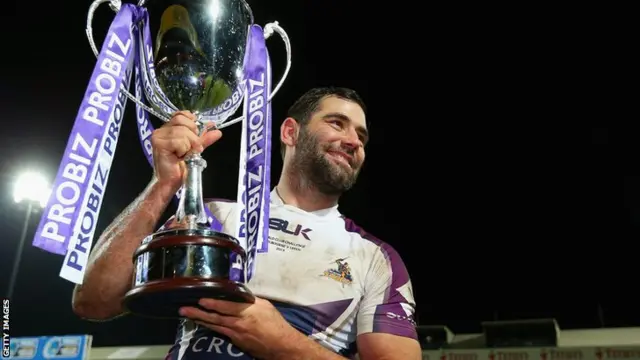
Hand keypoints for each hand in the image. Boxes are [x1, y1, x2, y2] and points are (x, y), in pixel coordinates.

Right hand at [150, 111, 221, 189]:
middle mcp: (161, 130)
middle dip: (193, 135)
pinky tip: (178, 157)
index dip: (192, 123)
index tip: (195, 136)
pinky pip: (179, 141)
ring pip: (183, 132)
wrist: (171, 182)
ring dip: (190, 145)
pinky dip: (184, 150)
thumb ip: (204, 139)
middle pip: (183, 121)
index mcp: (168, 128)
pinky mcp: (159, 144)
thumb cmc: (179, 168)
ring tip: (185, 155)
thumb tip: (216, 131)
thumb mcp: (194, 149)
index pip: (182, 114)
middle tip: (191, 149)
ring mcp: (158, 136)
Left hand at [179, 297, 300, 358]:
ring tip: (188, 316)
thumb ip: (250, 301)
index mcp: (247, 313)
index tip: (200, 300)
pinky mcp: (235, 343)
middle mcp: (238, 324)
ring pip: (214, 326)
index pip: (225, 307)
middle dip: (198, 314)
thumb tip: (239, 295)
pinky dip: (211, 327)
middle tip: (184, 310)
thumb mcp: (266, 306)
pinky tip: (204, 323)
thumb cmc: (275, 324)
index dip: (212, 304)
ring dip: (200, 321)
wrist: (280, 345)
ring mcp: (235, 335)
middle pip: (215, 318)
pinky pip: (220, 332)